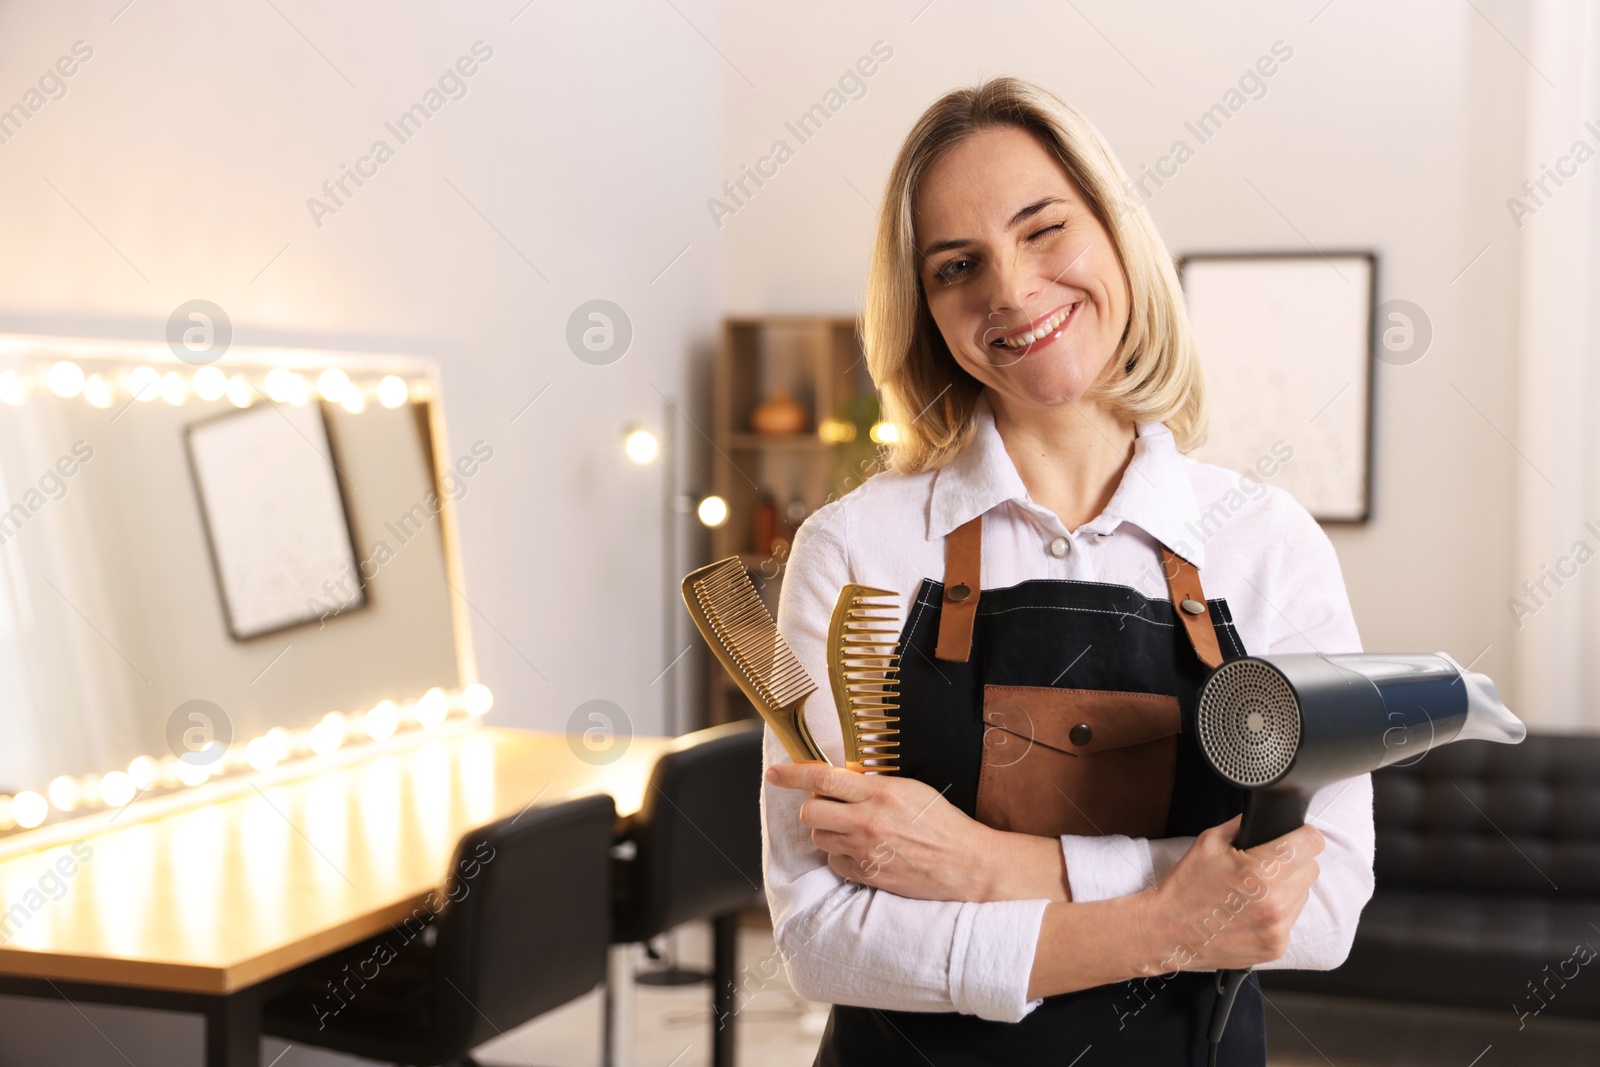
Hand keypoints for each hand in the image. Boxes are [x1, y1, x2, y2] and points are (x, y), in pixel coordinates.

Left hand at [765, 762, 1068, 902]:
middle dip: (815, 807)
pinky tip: (866, 852)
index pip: (823, 777)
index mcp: (879, 792)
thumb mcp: (911, 789)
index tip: (774, 773)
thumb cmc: (942, 823)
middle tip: (834, 807)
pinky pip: (834, 862)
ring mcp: (864, 851)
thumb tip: (839, 780)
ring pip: (820, 837)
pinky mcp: (866, 875)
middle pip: (810, 811)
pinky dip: (843, 856)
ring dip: (831, 832)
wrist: (965, 864)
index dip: (792, 774)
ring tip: (858, 831)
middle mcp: (867, 821)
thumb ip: (873, 784)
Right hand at [1134, 814, 1324, 973]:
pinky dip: (1278, 913)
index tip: (1294, 838)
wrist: (1167, 931)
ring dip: (1287, 888)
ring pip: (1304, 894)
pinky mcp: (1277, 946)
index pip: (1311, 843)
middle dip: (1292, 862)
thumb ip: (1243, 825)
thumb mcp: (1209, 842)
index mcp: (1260, 869)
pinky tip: (1252, 911)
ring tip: (1255, 890)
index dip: (1302, 836)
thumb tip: (1268, 818)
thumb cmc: (1186, 886)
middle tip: (1265, 865)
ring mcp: (1278, 927)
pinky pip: (1292, 920)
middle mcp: (1276, 901)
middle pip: (1311, 868)